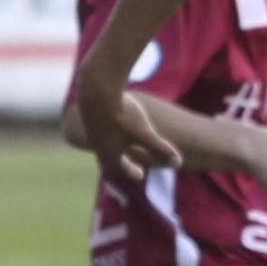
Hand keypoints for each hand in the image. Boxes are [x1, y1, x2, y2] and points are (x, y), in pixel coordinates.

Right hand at [76, 66, 181, 182]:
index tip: (140, 175)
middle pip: (107, 158)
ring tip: (118, 145)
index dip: (131, 171)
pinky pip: (98, 126)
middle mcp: (97, 143)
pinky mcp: (88, 113)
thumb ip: (160, 149)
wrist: (97, 90)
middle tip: (128, 166)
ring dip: (111, 147)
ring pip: (101, 142)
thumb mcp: (144, 133)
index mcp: (109, 153)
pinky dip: (106, 130)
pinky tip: (110, 122)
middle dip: (120, 162)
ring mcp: (91, 128)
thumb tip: (178, 163)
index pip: (121, 167)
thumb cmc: (122, 115)